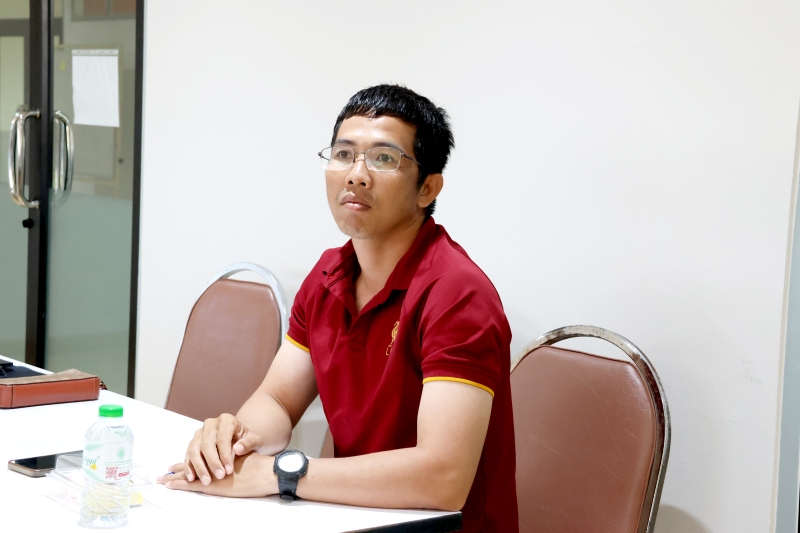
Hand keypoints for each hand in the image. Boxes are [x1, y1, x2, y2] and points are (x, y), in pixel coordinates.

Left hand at [157, 453, 277, 497]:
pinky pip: (191, 484)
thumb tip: (229, 452)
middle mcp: (212, 459)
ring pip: (189, 472)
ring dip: (176, 477)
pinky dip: (180, 484)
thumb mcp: (243, 455)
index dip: (188, 460)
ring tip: (163, 480)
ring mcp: (210, 471)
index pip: (200, 454)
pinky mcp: (211, 483)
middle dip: (179, 469)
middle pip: (192, 461)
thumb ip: (233, 453)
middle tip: (164, 474)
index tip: (175, 465)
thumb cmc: (257, 465)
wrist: (264, 472)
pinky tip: (170, 485)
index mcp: (220, 451)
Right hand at [180, 413, 265, 484]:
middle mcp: (210, 424)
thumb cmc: (248, 441)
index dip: (225, 455)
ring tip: (207, 481)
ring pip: (194, 449)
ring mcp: (199, 433)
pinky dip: (189, 467)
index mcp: (227, 420)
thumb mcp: (255, 441)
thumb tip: (238, 449)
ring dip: (199, 467)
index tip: (229, 471)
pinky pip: (188, 455)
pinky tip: (192, 478)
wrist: (239, 441)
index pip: (223, 438)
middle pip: (206, 443)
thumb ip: (249, 444)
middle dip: (212, 462)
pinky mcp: (193, 443)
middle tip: (220, 477)